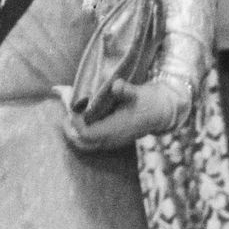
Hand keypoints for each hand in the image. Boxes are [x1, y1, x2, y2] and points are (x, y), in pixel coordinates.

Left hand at [60, 78, 179, 151]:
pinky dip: (82, 131)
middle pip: (81, 142)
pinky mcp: (112, 140)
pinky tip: (83, 116)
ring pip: (85, 144)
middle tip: (67, 112)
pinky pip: (91, 141)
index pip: (86, 133)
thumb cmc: (148, 101)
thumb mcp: (138, 93)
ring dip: (75, 131)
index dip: (76, 121)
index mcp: (115, 130)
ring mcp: (111, 142)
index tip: (72, 106)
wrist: (162, 112)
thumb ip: (126, 90)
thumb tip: (117, 85)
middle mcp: (111, 139)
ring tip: (72, 113)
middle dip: (70, 128)